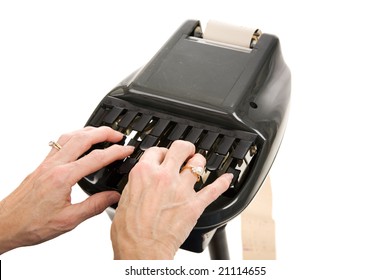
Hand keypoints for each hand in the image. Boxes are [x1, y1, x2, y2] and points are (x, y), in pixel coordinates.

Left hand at [0, 126, 132, 253]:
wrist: (5, 224)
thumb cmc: (31, 224)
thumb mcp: (68, 220)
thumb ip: (94, 206)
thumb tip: (113, 196)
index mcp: (63, 178)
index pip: (96, 158)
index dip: (116, 152)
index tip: (127, 150)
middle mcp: (54, 166)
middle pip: (83, 138)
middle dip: (104, 133)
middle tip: (119, 135)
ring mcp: (46, 164)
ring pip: (70, 136)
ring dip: (89, 131)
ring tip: (103, 133)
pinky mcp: (42, 166)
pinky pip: (60, 143)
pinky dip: (75, 136)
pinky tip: (80, 140)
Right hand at [110, 140, 232, 258]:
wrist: (142, 251)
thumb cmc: (130, 231)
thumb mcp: (124, 199)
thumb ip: (137, 184)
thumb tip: (142, 180)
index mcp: (144, 173)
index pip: (157, 150)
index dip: (162, 152)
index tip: (164, 156)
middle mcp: (164, 177)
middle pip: (181, 148)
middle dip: (185, 148)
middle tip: (186, 152)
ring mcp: (181, 189)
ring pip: (198, 164)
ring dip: (199, 163)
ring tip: (198, 165)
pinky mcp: (195, 204)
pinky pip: (214, 189)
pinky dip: (223, 182)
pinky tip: (228, 178)